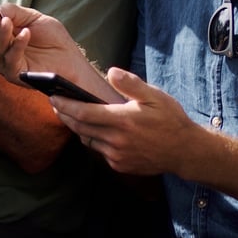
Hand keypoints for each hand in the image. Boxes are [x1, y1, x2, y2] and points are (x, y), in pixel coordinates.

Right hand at [0, 4, 85, 83]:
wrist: (71, 60)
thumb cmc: (53, 40)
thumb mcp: (33, 18)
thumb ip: (13, 12)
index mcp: (3, 34)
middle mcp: (1, 49)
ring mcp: (6, 63)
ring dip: (1, 34)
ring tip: (8, 22)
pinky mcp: (16, 74)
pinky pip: (11, 60)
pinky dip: (18, 45)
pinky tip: (26, 33)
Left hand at [52, 67, 200, 176]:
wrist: (184, 151)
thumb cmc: (170, 120)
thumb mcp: (155, 96)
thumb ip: (131, 84)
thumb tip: (111, 72)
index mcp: (123, 120)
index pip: (84, 112)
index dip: (65, 105)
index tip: (53, 97)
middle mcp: (116, 140)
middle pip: (80, 127)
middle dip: (64, 115)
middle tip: (55, 104)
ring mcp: (117, 155)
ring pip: (88, 140)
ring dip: (78, 127)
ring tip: (72, 114)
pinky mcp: (119, 165)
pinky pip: (99, 150)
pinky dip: (93, 139)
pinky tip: (95, 130)